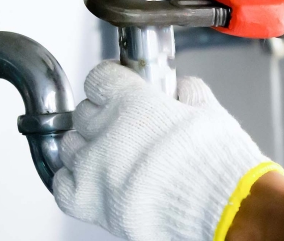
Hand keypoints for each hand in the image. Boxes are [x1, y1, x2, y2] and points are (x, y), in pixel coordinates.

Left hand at [53, 61, 267, 240]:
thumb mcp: (208, 109)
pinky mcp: (91, 203)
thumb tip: (182, 88)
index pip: (99, 77)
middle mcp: (106, 131)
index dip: (109, 79)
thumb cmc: (214, 158)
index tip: (116, 83)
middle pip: (84, 111)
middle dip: (101, 112)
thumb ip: (189, 91)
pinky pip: (62, 184)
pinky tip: (91, 176)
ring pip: (69, 143)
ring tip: (108, 150)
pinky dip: (73, 178)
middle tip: (121, 120)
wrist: (220, 206)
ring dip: (87, 143)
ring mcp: (94, 168)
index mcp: (132, 102)